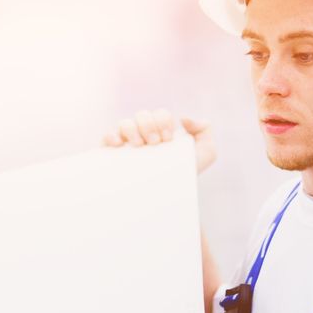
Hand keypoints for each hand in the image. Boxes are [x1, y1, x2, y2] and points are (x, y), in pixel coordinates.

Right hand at [100, 108, 215, 173]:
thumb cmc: (186, 174)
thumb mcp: (206, 153)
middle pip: (142, 115)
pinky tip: (119, 144)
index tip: (168, 139)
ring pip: (124, 122)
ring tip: (140, 145)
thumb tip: (184, 118)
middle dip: (150, 125)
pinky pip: (107, 136)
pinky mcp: (113, 154)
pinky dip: (111, 135)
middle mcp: (144, 132)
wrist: (168, 199)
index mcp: (162, 129)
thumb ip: (205, 130)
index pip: (160, 114)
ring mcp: (127, 142)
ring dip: (133, 129)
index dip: (163, 121)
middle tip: (156, 143)